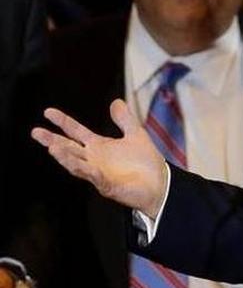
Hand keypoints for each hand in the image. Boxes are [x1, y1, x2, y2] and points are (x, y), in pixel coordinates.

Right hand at [30, 99, 167, 217]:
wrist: (161, 184)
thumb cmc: (146, 163)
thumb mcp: (136, 135)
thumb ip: (124, 119)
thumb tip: (116, 101)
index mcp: (99, 146)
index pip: (76, 132)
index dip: (63, 122)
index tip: (48, 112)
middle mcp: (94, 159)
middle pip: (69, 148)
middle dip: (52, 140)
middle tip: (36, 132)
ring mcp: (99, 173)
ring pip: (76, 164)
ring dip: (64, 157)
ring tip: (51, 147)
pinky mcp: (108, 185)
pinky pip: (95, 177)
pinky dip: (88, 171)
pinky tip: (82, 165)